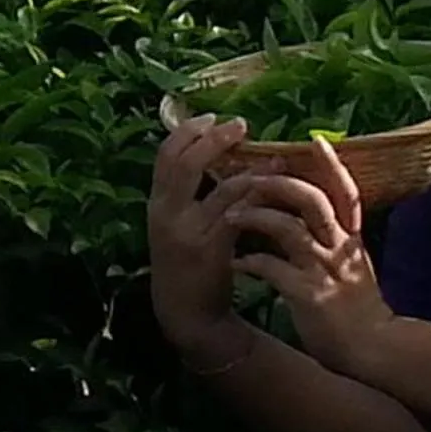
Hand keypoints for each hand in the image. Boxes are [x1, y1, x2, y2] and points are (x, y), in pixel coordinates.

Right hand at [147, 114, 251, 365]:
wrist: (185, 314)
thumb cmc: (187, 266)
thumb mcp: (176, 225)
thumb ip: (186, 195)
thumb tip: (210, 158)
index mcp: (157, 203)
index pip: (165, 155)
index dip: (188, 131)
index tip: (211, 117)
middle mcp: (166, 212)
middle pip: (184, 162)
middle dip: (212, 139)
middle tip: (240, 124)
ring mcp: (187, 230)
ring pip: (217, 187)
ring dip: (247, 168)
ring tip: (271, 156)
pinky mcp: (210, 249)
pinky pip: (236, 215)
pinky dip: (255, 199)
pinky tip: (273, 191)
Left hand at [223, 136, 391, 376]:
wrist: (374, 351)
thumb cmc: (357, 307)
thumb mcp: (351, 265)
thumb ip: (332, 238)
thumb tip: (304, 212)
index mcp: (350, 238)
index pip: (345, 192)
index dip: (331, 165)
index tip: (313, 139)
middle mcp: (339, 248)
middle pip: (312, 200)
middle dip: (278, 183)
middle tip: (247, 177)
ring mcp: (324, 270)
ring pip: (289, 228)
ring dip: (255, 216)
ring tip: (229, 216)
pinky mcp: (309, 295)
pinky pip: (273, 269)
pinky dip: (250, 261)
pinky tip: (234, 262)